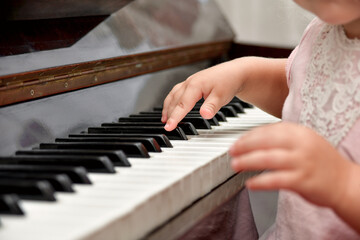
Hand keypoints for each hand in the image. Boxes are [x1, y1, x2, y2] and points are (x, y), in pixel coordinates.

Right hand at [162, 61, 242, 130]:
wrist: (235, 72)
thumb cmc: (228, 82)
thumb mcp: (222, 96)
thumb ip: (212, 106)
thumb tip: (204, 115)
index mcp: (195, 85)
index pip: (182, 105)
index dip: (175, 117)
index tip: (169, 127)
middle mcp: (189, 82)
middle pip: (175, 100)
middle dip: (169, 114)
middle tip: (166, 127)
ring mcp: (189, 81)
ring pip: (173, 95)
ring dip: (167, 107)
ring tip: (164, 119)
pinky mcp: (192, 82)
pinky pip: (177, 92)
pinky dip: (172, 100)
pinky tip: (171, 106)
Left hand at [229, 122, 353, 208]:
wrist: (345, 182)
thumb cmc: (321, 161)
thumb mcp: (305, 141)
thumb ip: (282, 138)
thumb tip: (252, 140)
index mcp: (300, 132)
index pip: (267, 130)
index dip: (248, 136)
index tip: (237, 142)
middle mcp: (301, 144)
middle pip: (265, 142)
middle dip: (244, 146)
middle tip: (232, 152)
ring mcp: (302, 162)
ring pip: (267, 159)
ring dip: (247, 162)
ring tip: (235, 165)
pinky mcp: (302, 180)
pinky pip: (275, 180)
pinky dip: (260, 182)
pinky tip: (250, 183)